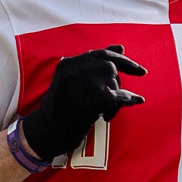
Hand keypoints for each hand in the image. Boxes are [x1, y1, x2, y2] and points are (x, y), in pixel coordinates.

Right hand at [21, 44, 147, 161]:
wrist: (46, 133)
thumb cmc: (59, 112)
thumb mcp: (71, 84)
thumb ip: (93, 67)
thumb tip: (122, 47)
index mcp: (68, 64)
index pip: (99, 54)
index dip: (118, 57)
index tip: (133, 62)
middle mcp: (75, 68)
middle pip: (110, 68)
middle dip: (122, 79)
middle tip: (135, 84)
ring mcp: (85, 81)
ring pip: (114, 83)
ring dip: (115, 99)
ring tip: (105, 113)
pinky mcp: (95, 97)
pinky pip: (119, 96)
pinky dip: (128, 99)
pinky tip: (136, 100)